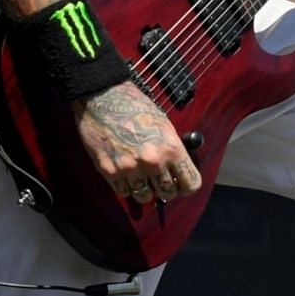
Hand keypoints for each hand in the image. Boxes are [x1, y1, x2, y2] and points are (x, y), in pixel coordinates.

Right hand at [72, 80, 200, 202]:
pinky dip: (127, 187)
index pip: (190, 184)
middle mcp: (153, 162)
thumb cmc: (135, 108)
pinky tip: (127, 174)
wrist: (104, 97)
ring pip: (145, 197)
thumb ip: (173, 151)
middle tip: (161, 182)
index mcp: (171, 148)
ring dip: (145, 191)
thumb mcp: (165, 126)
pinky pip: (123, 192)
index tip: (182, 185)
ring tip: (143, 178)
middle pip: (168, 194)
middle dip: (166, 189)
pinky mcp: (109, 171)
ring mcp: (130, 168)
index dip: (187, 186)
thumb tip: (177, 172)